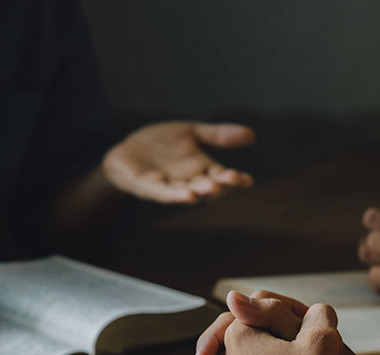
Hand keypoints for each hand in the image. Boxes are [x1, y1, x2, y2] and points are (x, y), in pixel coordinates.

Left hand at [101, 121, 254, 203]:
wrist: (127, 151)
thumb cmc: (161, 144)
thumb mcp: (192, 133)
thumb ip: (217, 135)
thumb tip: (253, 135)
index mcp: (200, 169)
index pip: (222, 177)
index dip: (234, 180)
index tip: (247, 180)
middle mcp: (187, 180)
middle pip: (207, 187)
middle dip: (219, 184)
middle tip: (232, 179)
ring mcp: (167, 185)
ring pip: (186, 192)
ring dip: (198, 192)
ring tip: (211, 189)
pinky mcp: (147, 186)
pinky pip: (161, 193)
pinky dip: (173, 195)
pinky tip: (185, 195)